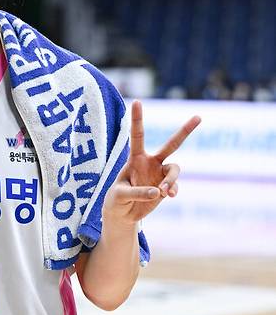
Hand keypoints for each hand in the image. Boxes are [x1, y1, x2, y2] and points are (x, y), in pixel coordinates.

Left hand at [103, 100, 200, 225]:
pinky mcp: (165, 188)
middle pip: (172, 144)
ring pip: (174, 170)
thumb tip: (158, 192)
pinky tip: (168, 196)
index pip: (137, 135)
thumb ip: (137, 192)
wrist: (123, 213)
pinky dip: (172, 190)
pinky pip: (174, 186)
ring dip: (171, 180)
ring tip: (164, 193)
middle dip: (185, 131)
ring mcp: (159, 174)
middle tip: (198, 116)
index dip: (137, 118)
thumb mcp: (120, 195)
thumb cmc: (116, 200)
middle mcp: (151, 162)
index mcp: (135, 158)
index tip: (137, 100)